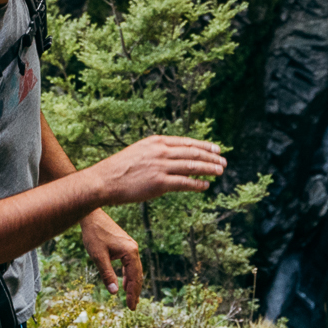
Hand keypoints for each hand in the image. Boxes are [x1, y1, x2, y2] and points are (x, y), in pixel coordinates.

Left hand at [80, 209, 143, 308]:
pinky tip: (124, 282)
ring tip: (131, 298)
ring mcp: (130, 247)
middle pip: (138, 274)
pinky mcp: (125, 245)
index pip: (134, 277)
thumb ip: (107, 274)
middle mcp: (133, 249)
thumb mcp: (98, 257)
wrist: (92, 216)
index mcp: (130, 252)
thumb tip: (114, 293)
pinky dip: (128, 275)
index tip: (131, 307)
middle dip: (135, 291)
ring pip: (135, 269)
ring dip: (132, 284)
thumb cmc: (94, 234)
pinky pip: (130, 264)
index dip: (132, 293)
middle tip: (132, 307)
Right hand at [90, 135, 225, 205]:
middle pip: (193, 153)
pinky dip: (197, 184)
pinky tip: (205, 185)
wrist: (104, 180)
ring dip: (209, 169)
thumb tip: (173, 158)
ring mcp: (161, 166)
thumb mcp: (139, 152)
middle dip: (211, 157)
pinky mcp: (160, 182)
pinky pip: (185, 183)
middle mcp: (161, 151)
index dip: (204, 146)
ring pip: (192, 166)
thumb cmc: (119, 169)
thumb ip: (157, 153)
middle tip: (223, 161)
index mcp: (156, 142)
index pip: (186, 142)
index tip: (216, 149)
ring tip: (220, 171)